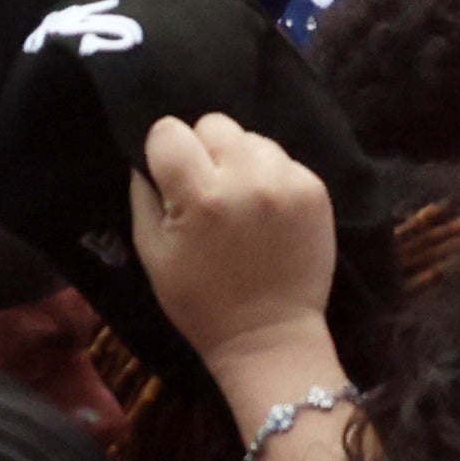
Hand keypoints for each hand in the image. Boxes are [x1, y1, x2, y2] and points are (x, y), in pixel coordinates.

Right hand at [136, 111, 341, 378]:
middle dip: (204, 150)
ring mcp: (286, 182)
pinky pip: (282, 159)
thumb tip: (145, 157)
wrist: (268, 336)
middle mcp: (246, 179)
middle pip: (214, 123)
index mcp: (200, 196)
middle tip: (208, 189)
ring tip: (241, 200)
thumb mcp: (153, 255)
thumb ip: (144, 197)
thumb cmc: (201, 302)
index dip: (165, 151)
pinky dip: (271, 177)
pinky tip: (267, 211)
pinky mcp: (315, 190)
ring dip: (241, 161)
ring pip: (252, 138)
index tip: (171, 176)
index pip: (170, 131)